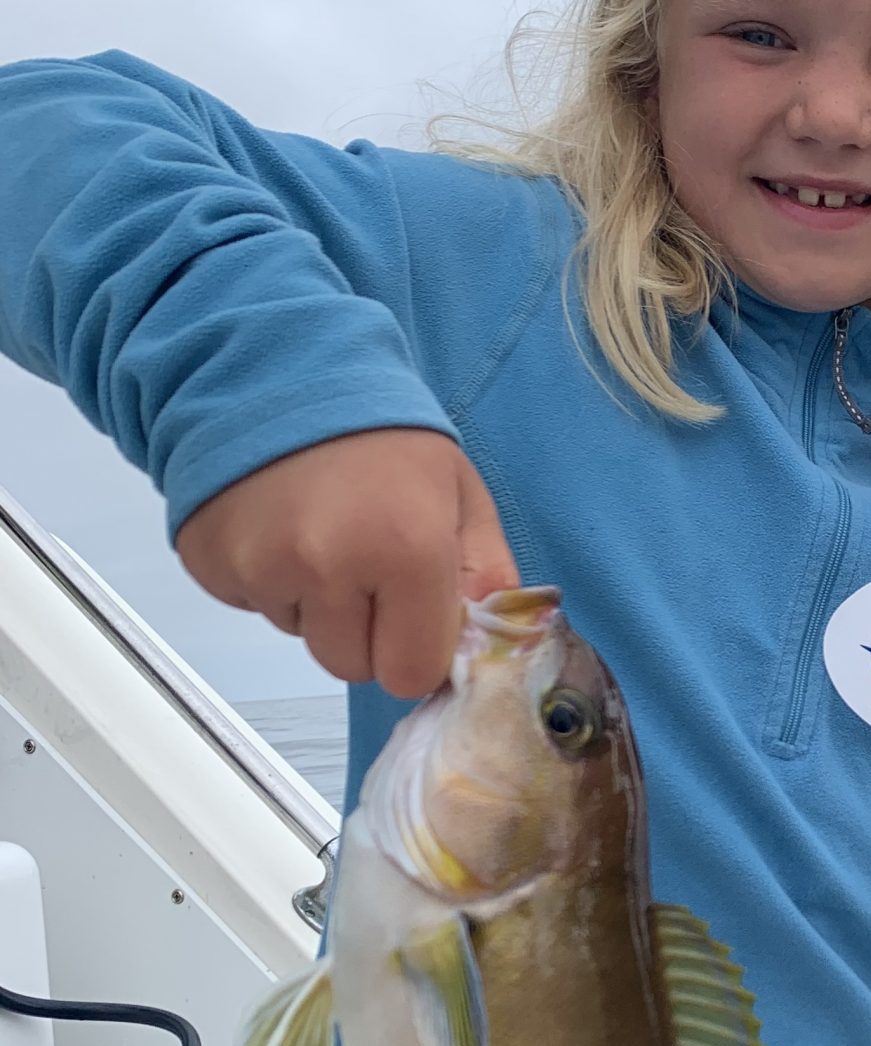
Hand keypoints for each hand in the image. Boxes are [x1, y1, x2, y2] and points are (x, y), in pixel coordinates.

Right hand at [177, 431, 517, 698]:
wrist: (281, 372)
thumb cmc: (381, 435)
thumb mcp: (459, 493)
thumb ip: (484, 576)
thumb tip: (481, 648)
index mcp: (405, 550)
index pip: (409, 674)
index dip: (415, 650)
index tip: (414, 615)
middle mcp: (327, 565)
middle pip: (351, 666)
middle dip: (366, 632)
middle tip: (366, 564)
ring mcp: (261, 566)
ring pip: (301, 636)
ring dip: (316, 605)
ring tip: (321, 533)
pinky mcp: (212, 562)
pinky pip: (253, 606)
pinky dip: (269, 582)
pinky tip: (280, 527)